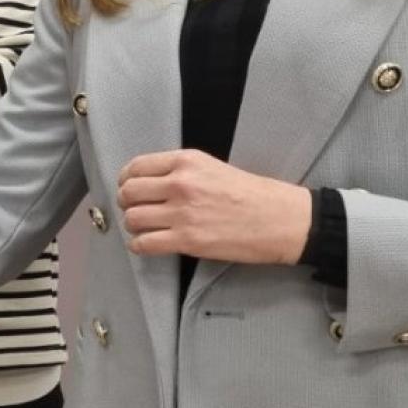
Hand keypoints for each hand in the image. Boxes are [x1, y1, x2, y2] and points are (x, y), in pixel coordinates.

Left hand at [117, 150, 312, 264]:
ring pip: (132, 219)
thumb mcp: (212, 167)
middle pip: (128, 193)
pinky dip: (139, 245)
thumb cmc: (251, 193)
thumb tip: (148, 182)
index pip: (136, 167)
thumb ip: (179, 171)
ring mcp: (182, 213)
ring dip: (134, 225)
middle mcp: (180, 184)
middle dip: (127, 203)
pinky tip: (147, 244)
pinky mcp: (187, 240)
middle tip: (137, 209)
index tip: (129, 188)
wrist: (281, 219)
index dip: (126, 180)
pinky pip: (144, 244)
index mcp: (186, 162)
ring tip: (145, 228)